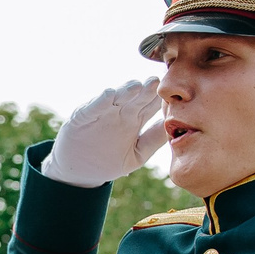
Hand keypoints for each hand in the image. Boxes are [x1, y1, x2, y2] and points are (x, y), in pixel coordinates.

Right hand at [39, 79, 164, 187]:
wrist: (79, 171)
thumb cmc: (110, 162)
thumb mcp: (137, 154)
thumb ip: (153, 140)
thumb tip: (175, 127)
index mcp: (135, 120)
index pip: (152, 105)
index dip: (161, 99)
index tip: (175, 93)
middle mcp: (121, 112)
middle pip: (137, 98)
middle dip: (147, 90)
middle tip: (157, 81)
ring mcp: (103, 113)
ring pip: (117, 98)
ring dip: (126, 91)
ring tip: (137, 86)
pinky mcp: (83, 117)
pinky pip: (93, 107)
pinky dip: (101, 101)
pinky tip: (110, 94)